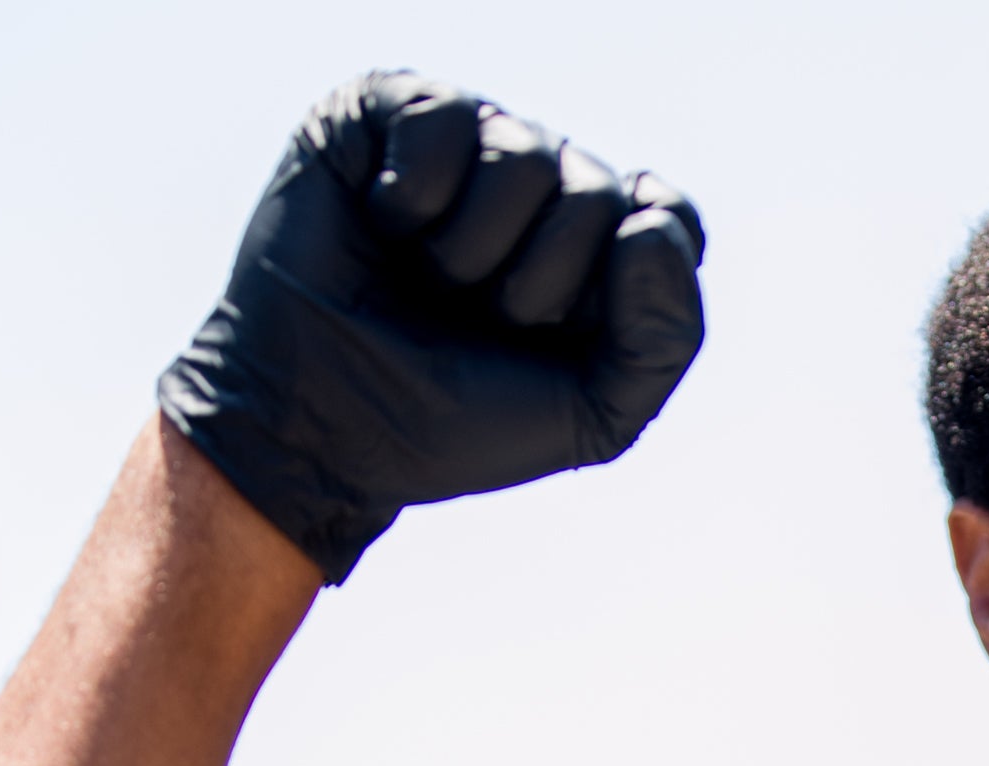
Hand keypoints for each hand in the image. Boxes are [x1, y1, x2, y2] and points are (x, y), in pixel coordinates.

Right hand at [158, 71, 705, 582]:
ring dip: (469, 250)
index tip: (554, 336)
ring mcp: (466, 144)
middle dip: (534, 285)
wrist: (320, 429)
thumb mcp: (596, 417)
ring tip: (422, 280)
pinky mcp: (386, 112)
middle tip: (470, 320)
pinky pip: (445, 117)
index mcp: (597, 250)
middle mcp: (539, 186)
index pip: (668, 218)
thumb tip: (649, 219)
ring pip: (526, 153)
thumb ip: (668, 335)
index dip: (620, 285)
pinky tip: (380, 225)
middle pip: (597, 191)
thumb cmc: (453, 423)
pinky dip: (414, 195)